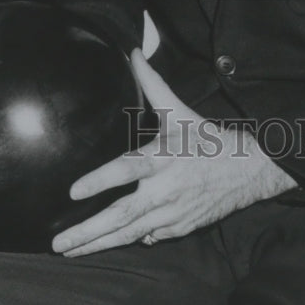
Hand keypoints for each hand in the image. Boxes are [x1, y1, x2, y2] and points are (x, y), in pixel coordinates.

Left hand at [51, 49, 296, 256]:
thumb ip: (152, 83)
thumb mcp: (178, 110)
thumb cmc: (207, 139)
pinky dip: (128, 240)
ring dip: (98, 244)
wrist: (247, 170)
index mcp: (163, 158)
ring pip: (129, 234)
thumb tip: (134, 53)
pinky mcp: (179, 228)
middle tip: (57, 243)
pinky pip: (148, 237)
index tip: (73, 191)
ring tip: (68, 251)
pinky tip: (104, 245)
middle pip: (122, 215)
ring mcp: (172, 213)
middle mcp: (166, 189)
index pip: (127, 171)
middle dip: (87, 231)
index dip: (101, 180)